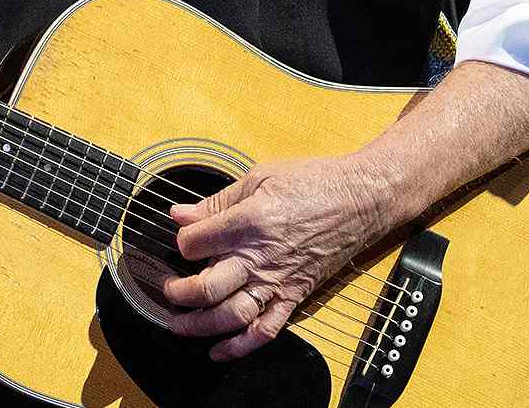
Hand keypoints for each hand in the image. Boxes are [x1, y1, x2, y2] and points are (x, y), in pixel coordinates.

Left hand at [160, 152, 399, 360]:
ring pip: (231, 315)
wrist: (361, 200)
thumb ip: (217, 201)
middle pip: (206, 287)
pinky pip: (266, 330)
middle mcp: (260, 256)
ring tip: (179, 324)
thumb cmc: (314, 182)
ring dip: (199, 326)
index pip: (196, 242)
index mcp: (250, 221)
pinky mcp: (294, 295)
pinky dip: (240, 347)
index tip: (181, 239)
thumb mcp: (260, 176)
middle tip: (168, 290)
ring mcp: (278, 280)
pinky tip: (218, 351)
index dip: (180, 241)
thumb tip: (180, 213)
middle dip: (178, 293)